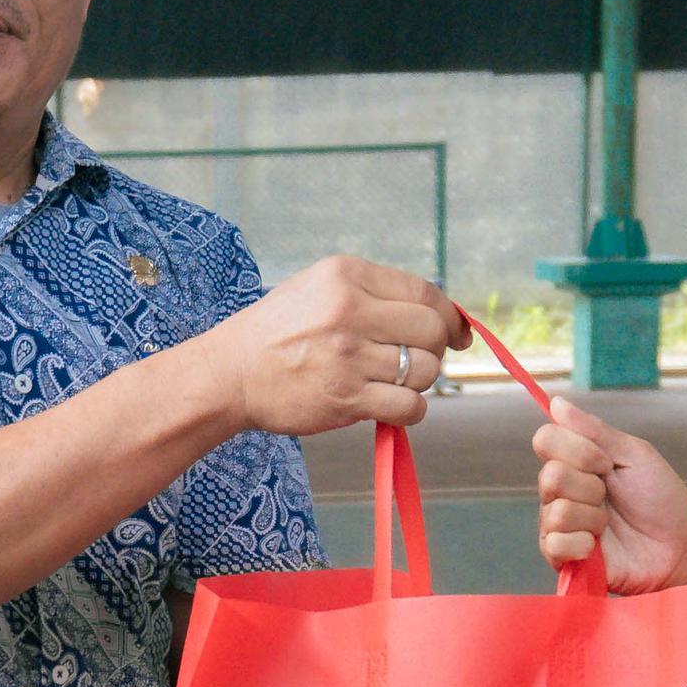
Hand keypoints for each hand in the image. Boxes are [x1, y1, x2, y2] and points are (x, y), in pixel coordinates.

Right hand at [194, 256, 464, 438]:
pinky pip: (409, 406)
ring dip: (416, 382)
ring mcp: (348, 355)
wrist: (230, 373)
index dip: (449, 316)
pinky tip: (387, 406)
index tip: (456, 335)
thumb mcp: (320, 288)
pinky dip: (408, 411)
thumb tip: (442, 316)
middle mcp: (349, 310)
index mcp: (346, 275)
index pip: (424, 293)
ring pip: (424, 371)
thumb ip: (375, 294)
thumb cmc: (279, 332)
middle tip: (412, 361)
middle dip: (433, 350)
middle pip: (431, 331)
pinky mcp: (346, 397)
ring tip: (387, 383)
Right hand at [532, 398, 686, 589]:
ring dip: (592, 518)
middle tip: (611, 496)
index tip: (606, 462)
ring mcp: (557, 523)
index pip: (545, 439)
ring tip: (608, 525)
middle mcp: (559, 490)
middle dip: (591, 487)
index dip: (576, 449)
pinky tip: (597, 547)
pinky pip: (554, 543)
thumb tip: (556, 403)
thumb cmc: (660, 501)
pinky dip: (583, 544)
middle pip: (549, 476)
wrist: (675, 548)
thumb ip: (595, 430)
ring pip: (555, 511)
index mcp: (575, 461)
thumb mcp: (636, 456)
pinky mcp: (560, 555)